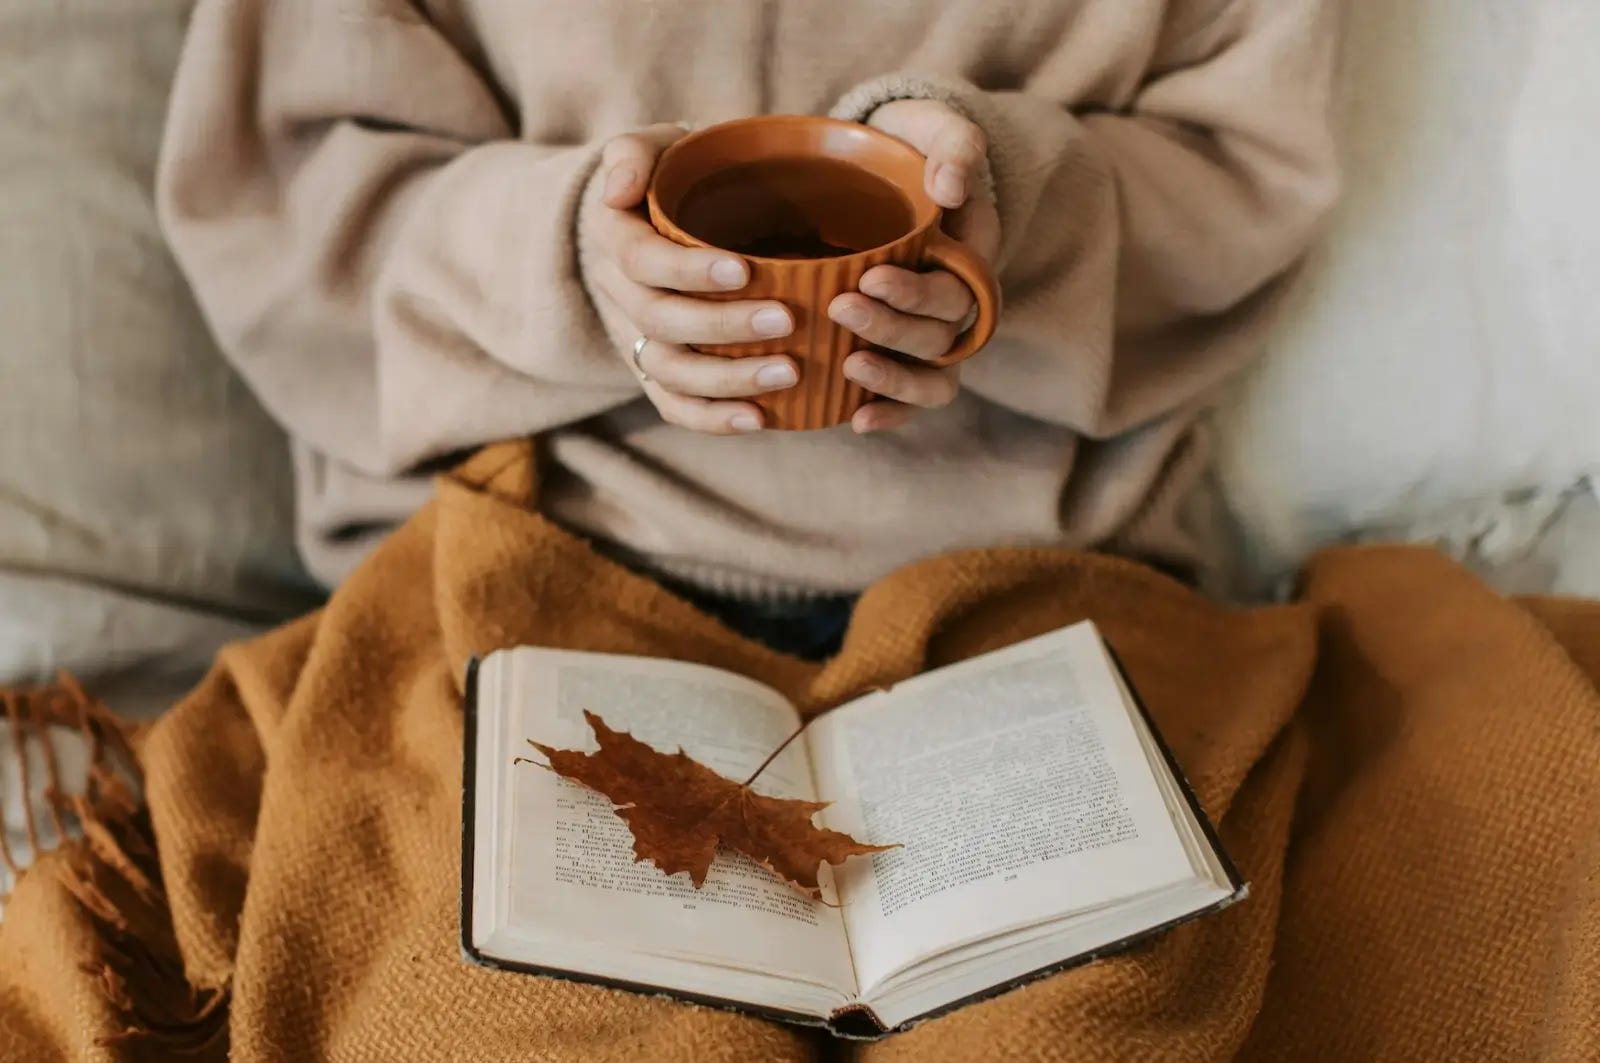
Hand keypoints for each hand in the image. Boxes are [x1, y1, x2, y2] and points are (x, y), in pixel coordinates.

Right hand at [581, 124, 799, 433]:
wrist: (660, 220)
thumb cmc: (673, 177)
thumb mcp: (654, 147)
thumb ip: (635, 153)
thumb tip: (619, 188)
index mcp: (615, 237)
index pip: (641, 260)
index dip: (688, 270)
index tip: (743, 269)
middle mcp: (620, 294)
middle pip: (661, 321)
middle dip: (722, 326)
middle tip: (785, 320)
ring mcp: (638, 338)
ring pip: (670, 371)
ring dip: (727, 379)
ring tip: (787, 372)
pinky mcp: (658, 371)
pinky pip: (676, 406)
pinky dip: (713, 420)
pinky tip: (760, 419)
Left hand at [836, 100, 1000, 432]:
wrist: (876, 169)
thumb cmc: (905, 146)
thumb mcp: (930, 128)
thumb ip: (953, 146)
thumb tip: (951, 188)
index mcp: (972, 253)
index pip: (957, 288)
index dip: (917, 293)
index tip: (870, 276)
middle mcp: (957, 301)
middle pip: (940, 334)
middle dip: (892, 328)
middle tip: (841, 307)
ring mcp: (930, 332)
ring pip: (933, 376)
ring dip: (894, 378)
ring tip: (849, 365)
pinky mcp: (901, 352)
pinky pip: (911, 398)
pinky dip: (890, 413)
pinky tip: (856, 420)